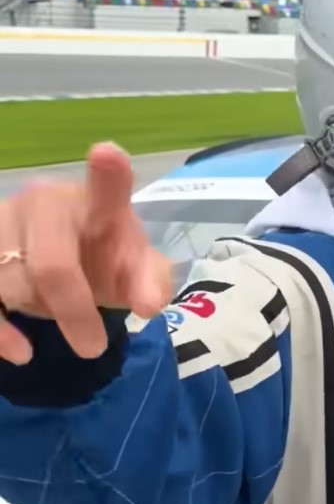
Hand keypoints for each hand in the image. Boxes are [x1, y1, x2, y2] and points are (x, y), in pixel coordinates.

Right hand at [0, 143, 173, 364]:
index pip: (106, 189)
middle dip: (73, 311)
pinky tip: (21, 351)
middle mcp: (42, 204)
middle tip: (93, 347)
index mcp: (95, 204)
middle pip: (52, 265)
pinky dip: (0, 332)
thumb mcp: (134, 270)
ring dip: (40, 312)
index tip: (107, 152)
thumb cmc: (103, 258)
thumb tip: (149, 305)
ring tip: (62, 315)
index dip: (108, 173)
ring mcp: (2, 224)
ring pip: (11, 283)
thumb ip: (149, 282)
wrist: (65, 265)